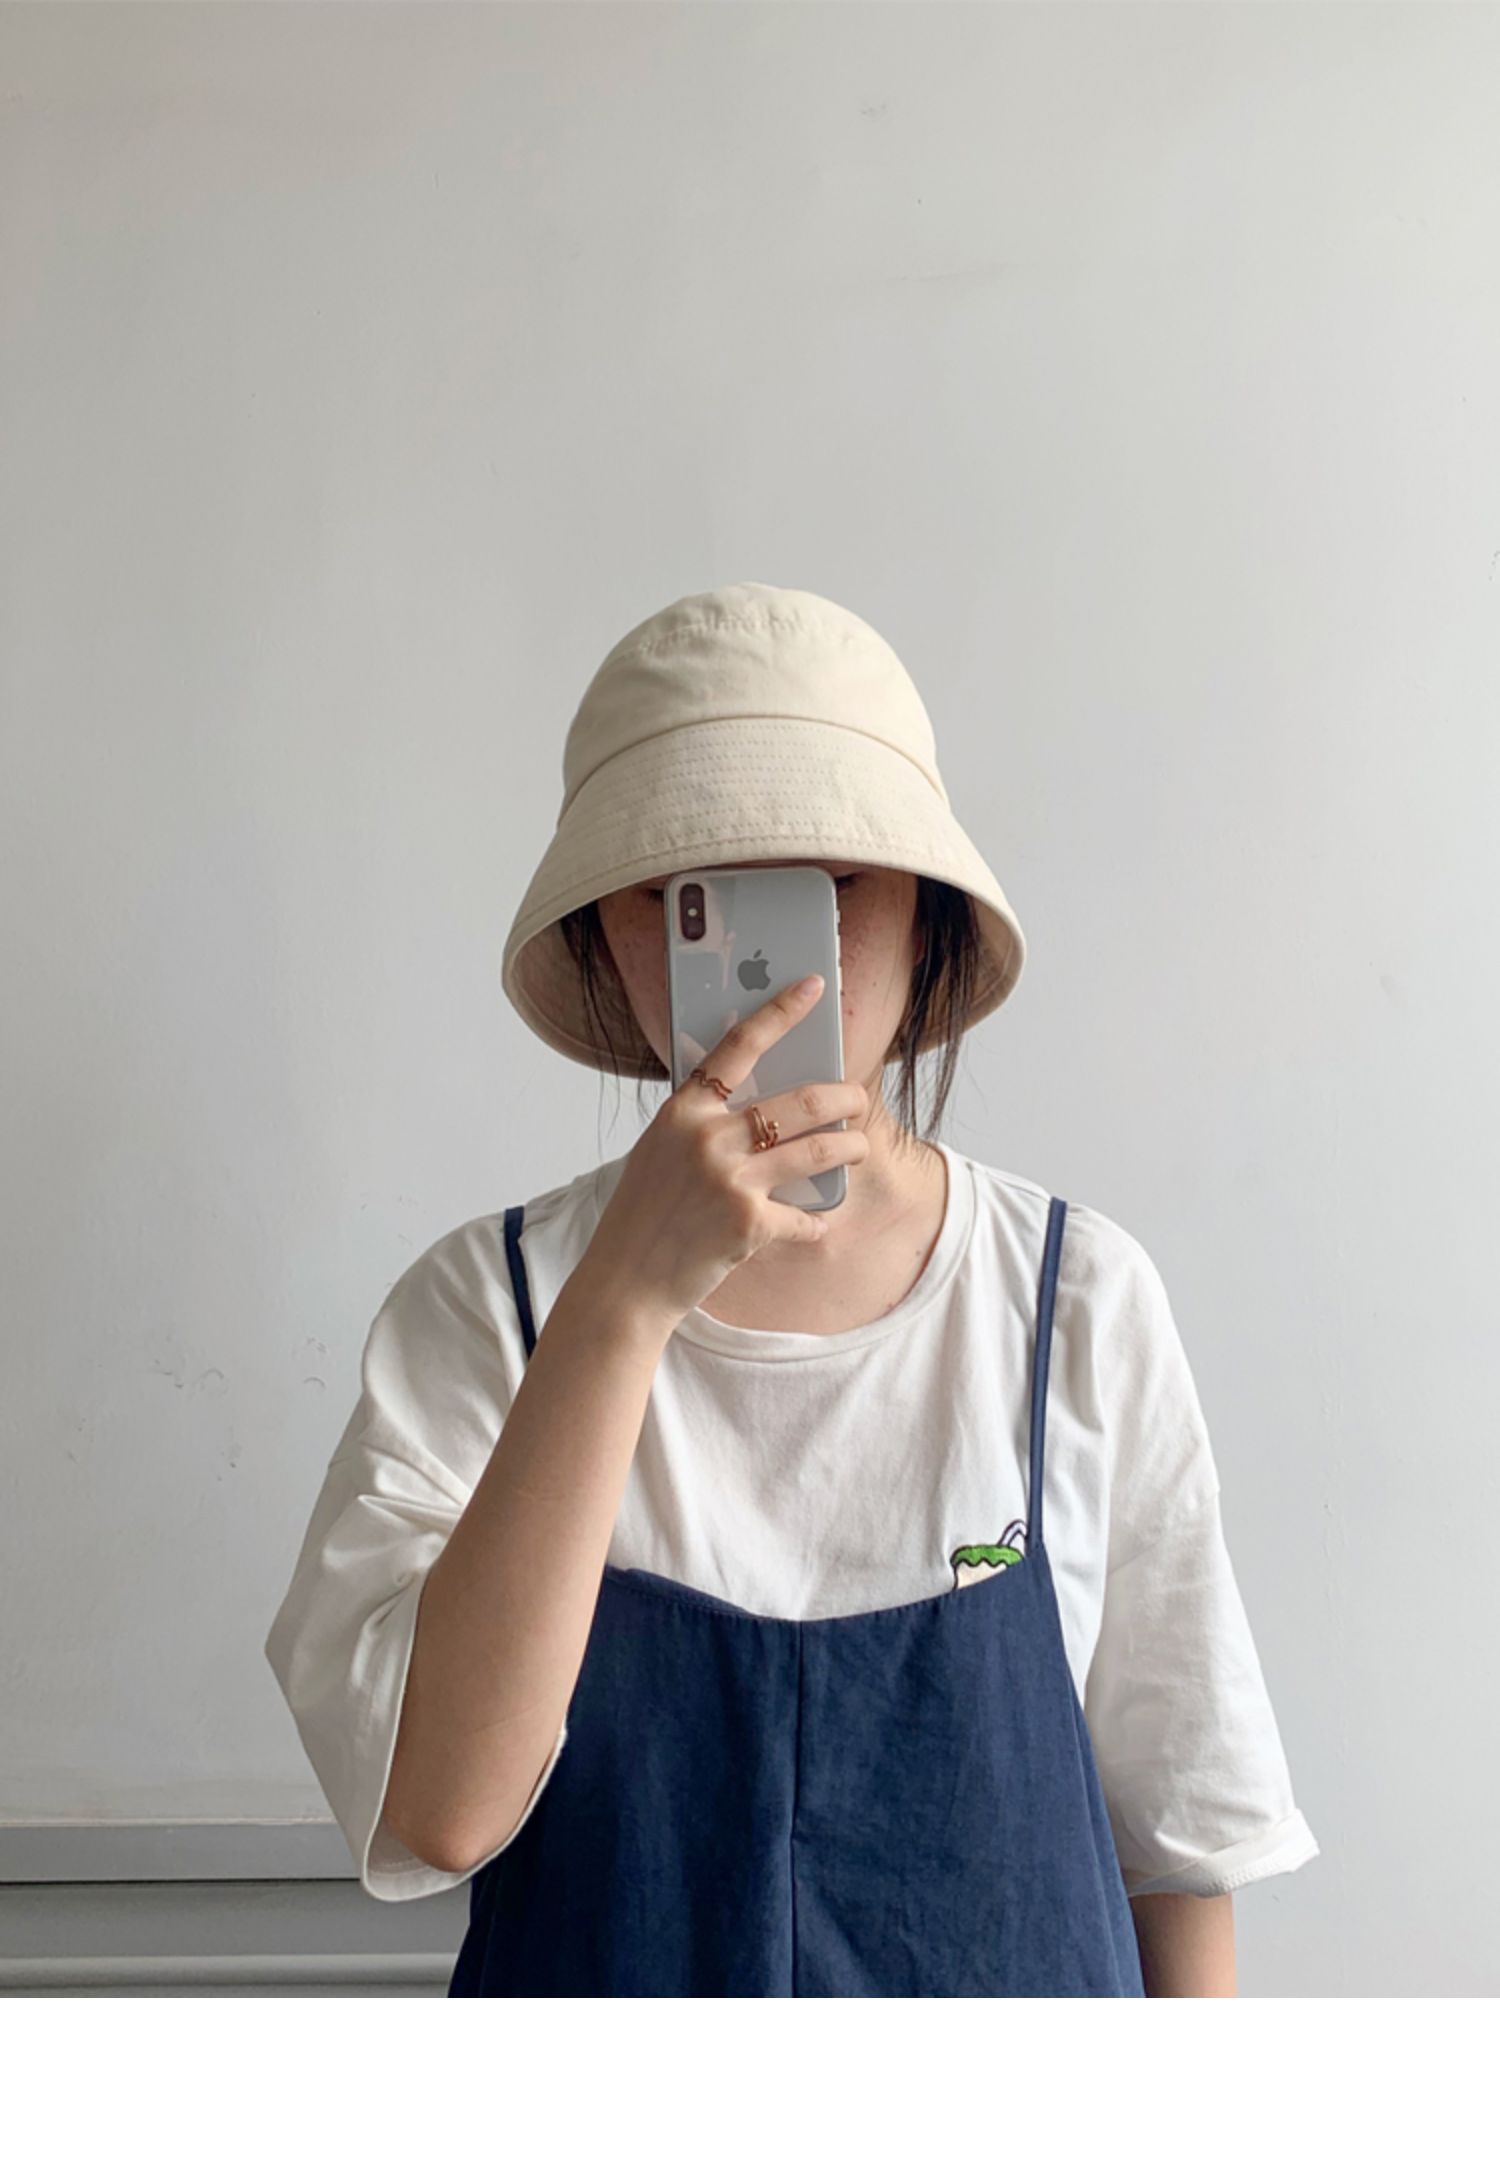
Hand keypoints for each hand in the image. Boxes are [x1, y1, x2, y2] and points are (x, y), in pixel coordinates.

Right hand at [580, 973, 869, 1331]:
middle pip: (800, 1100)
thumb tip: (767, 1102)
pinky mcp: (749, 1224)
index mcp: (682, 1112)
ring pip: (817, 1149)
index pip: (739, 1045)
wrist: (626, 1279)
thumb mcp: (662, 1150)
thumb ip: (705, 1123)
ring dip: (849, 1148)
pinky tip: (815, 1222)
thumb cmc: (645, 1211)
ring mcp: (730, 1181)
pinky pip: (804, 1216)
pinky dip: (814, 1220)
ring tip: (857, 1148)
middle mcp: (708, 1139)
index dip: (781, 1011)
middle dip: (844, 1096)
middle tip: (857, 1099)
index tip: (813, 987)